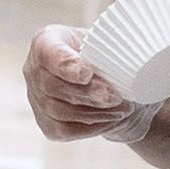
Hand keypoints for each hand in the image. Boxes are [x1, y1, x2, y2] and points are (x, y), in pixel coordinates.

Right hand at [23, 24, 153, 142]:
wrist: (109, 87)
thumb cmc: (110, 58)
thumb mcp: (112, 42)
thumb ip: (116, 40)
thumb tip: (136, 39)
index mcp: (46, 41)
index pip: (47, 53)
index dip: (65, 65)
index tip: (87, 73)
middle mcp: (33, 69)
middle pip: (54, 86)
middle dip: (87, 93)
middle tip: (115, 97)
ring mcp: (35, 98)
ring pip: (59, 110)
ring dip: (92, 112)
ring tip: (119, 109)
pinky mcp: (45, 123)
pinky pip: (63, 129)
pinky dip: (89, 127)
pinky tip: (108, 121)